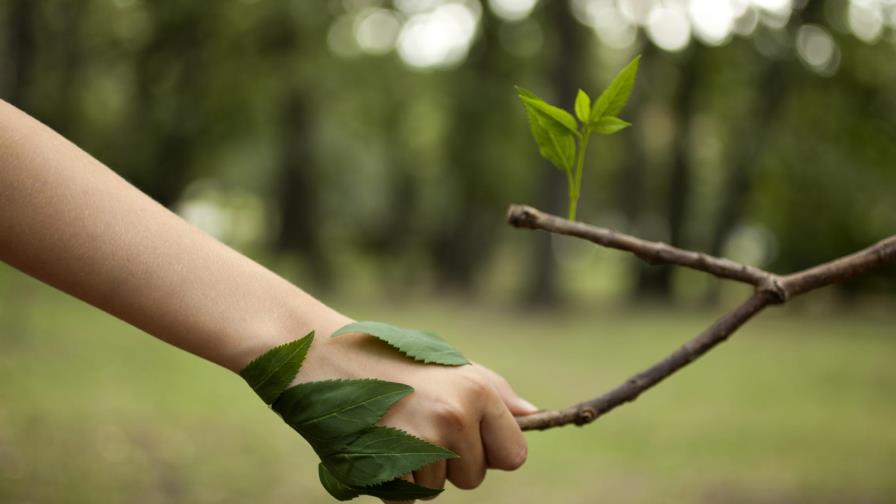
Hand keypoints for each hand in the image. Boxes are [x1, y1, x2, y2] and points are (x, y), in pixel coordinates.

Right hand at [297, 318, 537, 501]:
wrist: (321, 355)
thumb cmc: (388, 357)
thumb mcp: (447, 364)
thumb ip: (493, 392)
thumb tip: (533, 415)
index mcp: (476, 392)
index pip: (514, 455)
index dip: (490, 451)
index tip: (466, 435)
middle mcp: (454, 418)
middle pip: (474, 478)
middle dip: (450, 462)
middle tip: (417, 423)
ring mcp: (420, 444)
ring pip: (437, 490)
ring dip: (418, 471)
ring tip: (392, 428)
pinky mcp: (386, 467)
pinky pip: (406, 500)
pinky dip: (392, 484)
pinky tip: (376, 445)